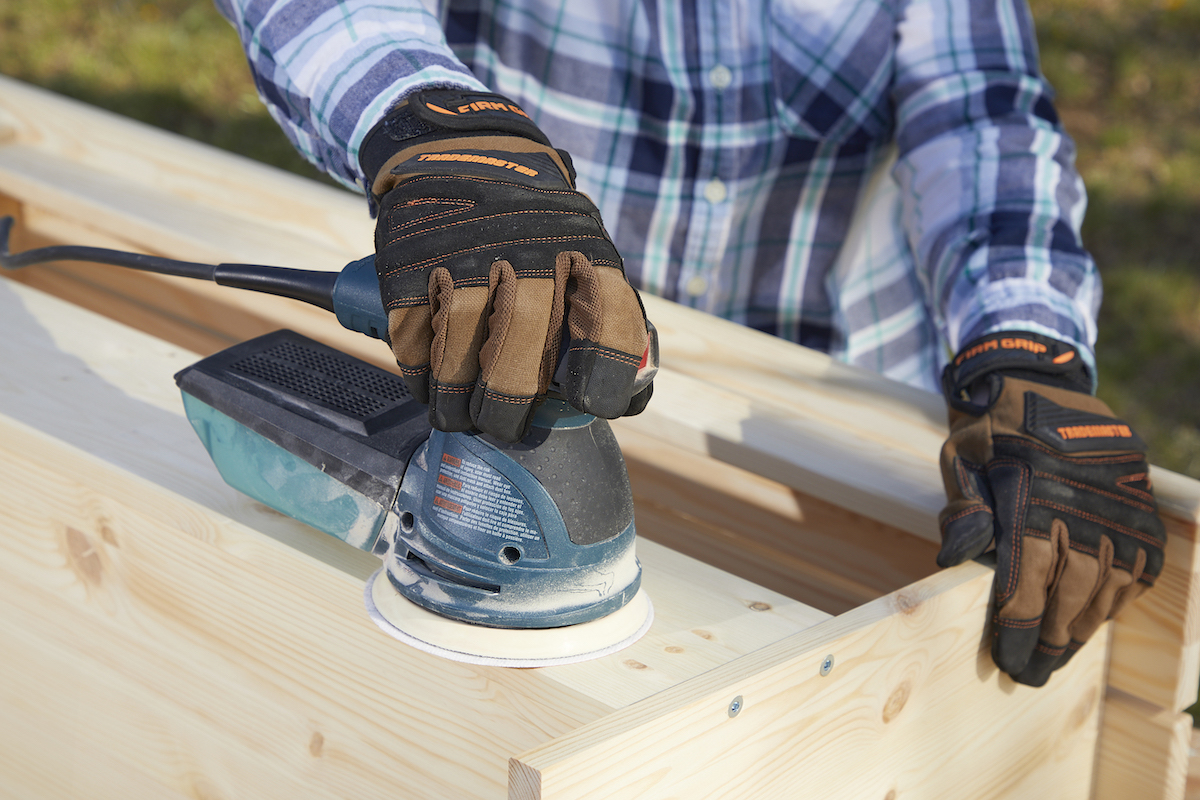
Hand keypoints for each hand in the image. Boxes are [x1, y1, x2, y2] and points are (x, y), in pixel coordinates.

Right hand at [359, 89, 651, 441]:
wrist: (462, 151)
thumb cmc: (537, 225)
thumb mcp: (584, 244)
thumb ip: (602, 311)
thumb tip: (629, 400)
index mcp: (584, 245)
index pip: (608, 315)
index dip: (606, 372)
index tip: (594, 406)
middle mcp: (526, 246)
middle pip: (522, 342)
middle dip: (511, 402)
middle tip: (504, 427)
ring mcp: (463, 249)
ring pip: (460, 342)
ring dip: (457, 397)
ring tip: (458, 418)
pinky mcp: (409, 258)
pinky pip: (413, 331)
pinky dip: (418, 372)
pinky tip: (428, 388)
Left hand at [937, 331, 1165, 685]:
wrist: (1037, 380)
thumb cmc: (988, 428)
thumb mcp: (959, 458)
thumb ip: (963, 509)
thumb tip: (953, 559)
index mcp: (1028, 497)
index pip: (1026, 582)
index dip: (1019, 629)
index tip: (1009, 660)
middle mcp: (1078, 504)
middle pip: (1070, 592)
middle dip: (1052, 638)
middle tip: (1035, 671)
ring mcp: (1116, 503)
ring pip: (1108, 583)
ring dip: (1086, 623)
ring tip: (1064, 650)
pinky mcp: (1139, 500)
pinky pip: (1140, 561)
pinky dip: (1122, 593)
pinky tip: (1100, 613)